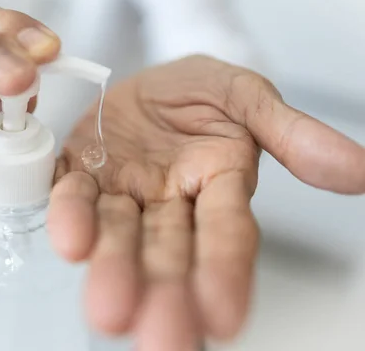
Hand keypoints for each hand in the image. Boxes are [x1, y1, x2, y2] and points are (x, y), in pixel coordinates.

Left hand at [48, 56, 364, 349]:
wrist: (147, 81)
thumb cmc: (200, 92)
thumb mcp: (248, 98)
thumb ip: (292, 134)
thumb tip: (359, 170)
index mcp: (218, 184)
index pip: (226, 233)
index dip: (224, 271)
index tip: (223, 316)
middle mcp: (169, 201)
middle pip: (169, 252)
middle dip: (165, 293)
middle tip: (161, 338)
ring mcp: (122, 191)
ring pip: (118, 235)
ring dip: (114, 270)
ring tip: (110, 310)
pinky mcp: (81, 174)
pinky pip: (73, 195)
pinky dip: (71, 216)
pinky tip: (70, 242)